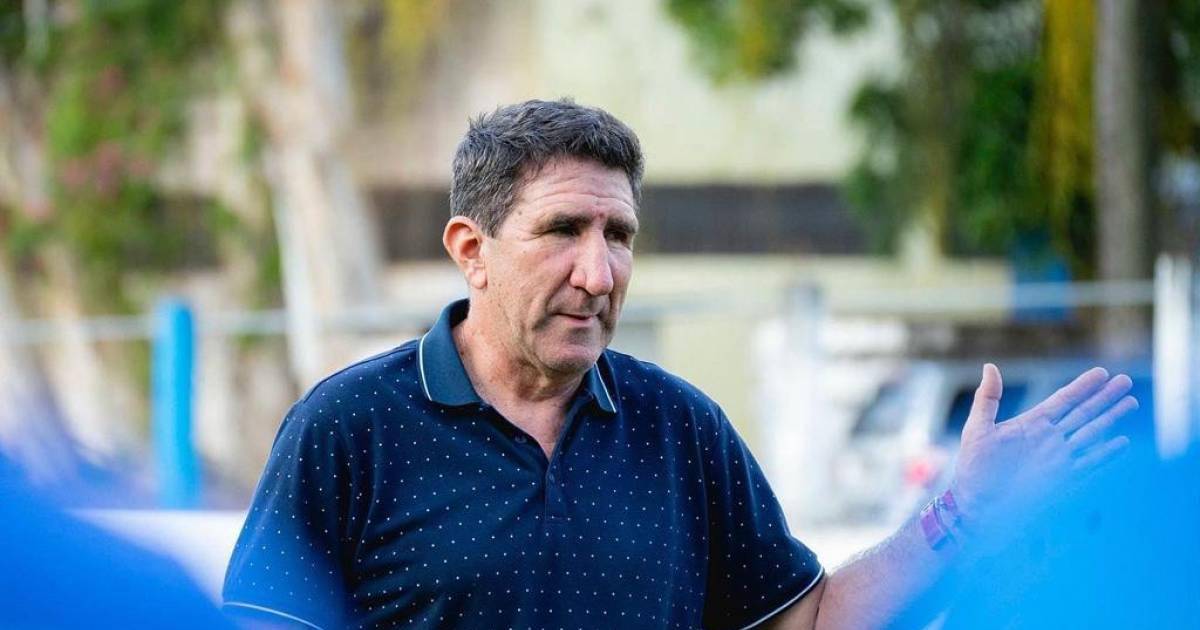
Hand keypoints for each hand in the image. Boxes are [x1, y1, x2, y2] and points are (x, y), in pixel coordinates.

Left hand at [950, 364, 1136, 536]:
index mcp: (1031, 424)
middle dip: (1105, 397)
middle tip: (1125, 380)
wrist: (977, 504)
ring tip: (1131, 403)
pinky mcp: (1063, 479)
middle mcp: (1049, 439)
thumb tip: (990, 366)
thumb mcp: (978, 428)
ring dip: (1111, 418)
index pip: (1063, 400)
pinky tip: (1123, 443)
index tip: (1101, 373)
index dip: (1083, 386)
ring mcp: (1058, 459)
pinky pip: (1090, 463)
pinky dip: (1106, 454)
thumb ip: (987, 398)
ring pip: (1091, 433)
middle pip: (1083, 413)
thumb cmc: (974, 468)